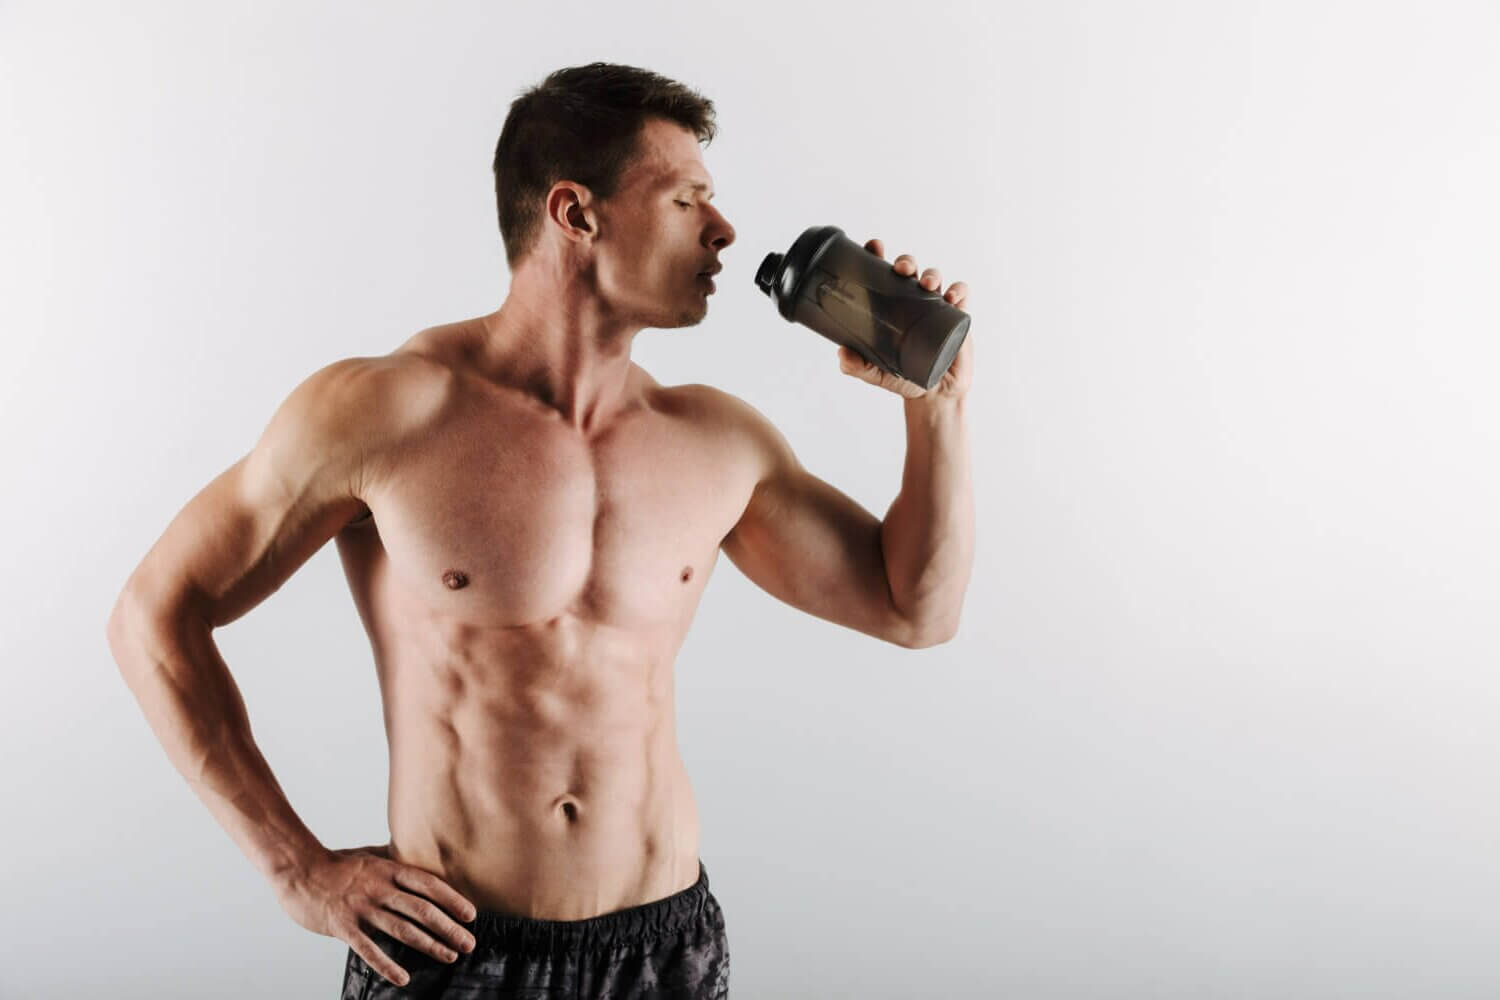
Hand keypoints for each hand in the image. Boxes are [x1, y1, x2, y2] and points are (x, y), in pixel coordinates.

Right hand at [273, 842, 477, 988]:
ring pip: (402, 930)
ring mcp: (362, 908)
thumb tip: (416, 853)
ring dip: (429, 945)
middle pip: (422, 910)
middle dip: (449, 928)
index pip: (428, 885)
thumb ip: (392, 859)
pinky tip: (404, 978)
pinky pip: (369, 950)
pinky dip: (387, 965)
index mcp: (389, 870)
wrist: (299, 870)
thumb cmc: (336, 863)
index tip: (471, 915)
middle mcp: (380, 888)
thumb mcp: (369, 855)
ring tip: (449, 956)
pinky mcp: (344, 927)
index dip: (452, 900)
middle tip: (468, 943)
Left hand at [837, 237, 973, 400]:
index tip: (874, 246)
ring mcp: (934, 305)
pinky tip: (951, 297)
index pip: (881, 273)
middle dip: (906, 262)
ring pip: (934, 277)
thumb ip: (857, 366)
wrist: (934, 394)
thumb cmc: (904, 377)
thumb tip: (842, 354)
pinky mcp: (956, 315)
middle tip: (901, 270)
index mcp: (889, 305)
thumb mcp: (876, 373)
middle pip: (908, 270)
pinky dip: (958, 290)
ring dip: (931, 274)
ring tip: (927, 285)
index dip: (877, 255)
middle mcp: (911, 300)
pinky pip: (960, 294)